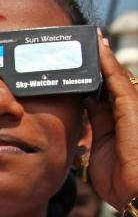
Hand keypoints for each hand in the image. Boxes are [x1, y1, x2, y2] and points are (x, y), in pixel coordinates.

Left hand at [86, 34, 137, 211]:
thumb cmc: (122, 179)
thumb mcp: (102, 145)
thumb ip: (98, 121)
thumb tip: (87, 99)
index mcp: (124, 120)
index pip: (109, 91)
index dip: (98, 74)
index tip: (84, 57)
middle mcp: (132, 111)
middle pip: (114, 81)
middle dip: (101, 61)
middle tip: (86, 40)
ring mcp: (135, 110)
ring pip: (119, 77)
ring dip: (104, 57)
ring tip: (93, 38)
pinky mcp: (134, 111)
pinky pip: (120, 84)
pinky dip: (108, 66)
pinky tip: (99, 51)